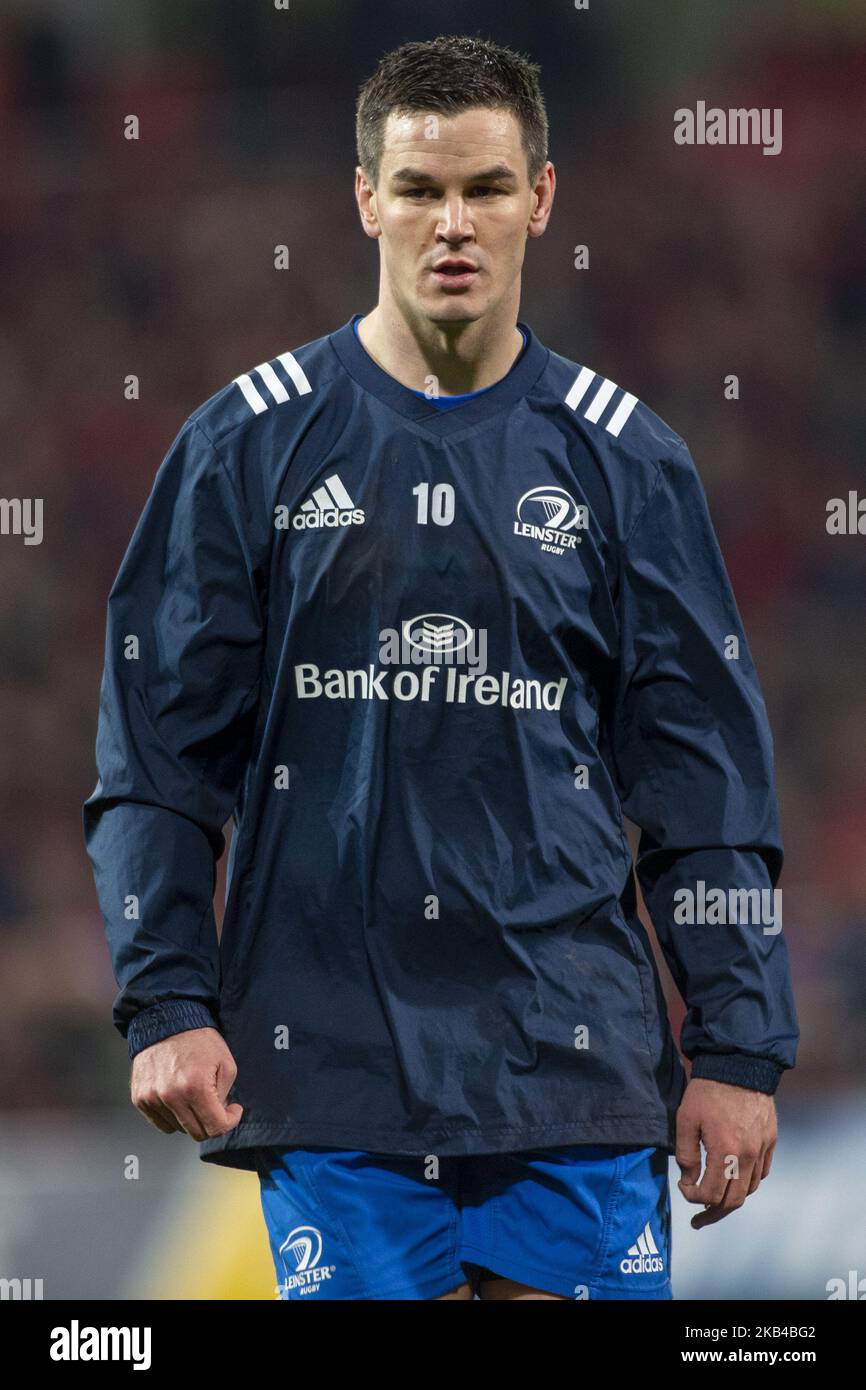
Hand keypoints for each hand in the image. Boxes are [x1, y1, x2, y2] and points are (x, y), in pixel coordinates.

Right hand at [130, 1027, 242, 1139]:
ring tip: (194, 1095)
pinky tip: (178, 1096)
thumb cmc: (200, 1040)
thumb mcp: (226, 1063)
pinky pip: (159, 1122)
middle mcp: (171, 1096)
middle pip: (196, 1133)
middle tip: (216, 1105)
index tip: (233, 1110)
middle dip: (211, 1123)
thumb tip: (218, 1114)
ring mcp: (152, 1098)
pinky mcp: (139, 1098)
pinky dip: (172, 1115)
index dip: (229, 1122)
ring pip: (177, 1129)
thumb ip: (225, 1095)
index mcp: (195, 1087)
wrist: (167, 1020)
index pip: (215, 1128)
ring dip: (190, 1118)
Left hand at [675, 1077, 775, 1228]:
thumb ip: (686, 1154)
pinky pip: (761, 1173)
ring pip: (749, 1189)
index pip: (711, 1194)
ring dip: (731, 1200)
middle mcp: (747, 1156)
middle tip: (698, 1220)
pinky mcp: (770, 1140)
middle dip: (713, 1213)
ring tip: (715, 1203)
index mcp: (725, 1152)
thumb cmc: (708, 1091)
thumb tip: (689, 1179)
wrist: (739, 1065)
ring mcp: (762, 1149)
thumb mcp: (686, 1119)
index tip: (684, 1188)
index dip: (694, 1197)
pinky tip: (735, 1181)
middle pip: (734, 1201)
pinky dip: (747, 1183)